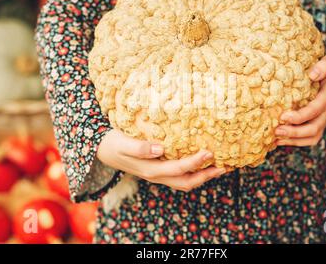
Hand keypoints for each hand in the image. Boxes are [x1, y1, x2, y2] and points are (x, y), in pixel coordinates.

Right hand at [97, 129, 225, 191]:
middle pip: (186, 182)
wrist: (102, 150)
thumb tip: (160, 148)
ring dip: (202, 177)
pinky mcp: (157, 170)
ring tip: (218, 168)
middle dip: (206, 176)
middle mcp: (156, 175)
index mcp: (150, 169)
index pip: (178, 169)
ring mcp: (157, 174)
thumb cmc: (113, 143)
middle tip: (224, 166)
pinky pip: (179, 176)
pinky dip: (193, 173)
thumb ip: (139, 147)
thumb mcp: (122, 143)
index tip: (209, 152)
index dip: (195, 162)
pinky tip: (200, 163)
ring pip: (184, 182)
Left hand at [275, 54, 325, 145]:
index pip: (314, 111)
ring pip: (312, 137)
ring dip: (294, 141)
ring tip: (275, 139)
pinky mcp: (318, 123)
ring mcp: (323, 120)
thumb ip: (323, 66)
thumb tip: (312, 74)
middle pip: (313, 129)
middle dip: (294, 133)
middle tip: (276, 131)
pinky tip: (280, 140)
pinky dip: (295, 142)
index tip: (283, 116)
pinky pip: (309, 138)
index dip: (299, 116)